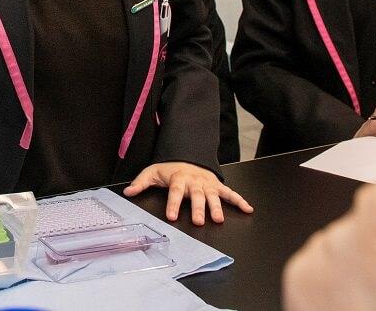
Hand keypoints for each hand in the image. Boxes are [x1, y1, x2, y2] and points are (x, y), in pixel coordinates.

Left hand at [123, 162, 252, 224]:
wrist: (187, 155)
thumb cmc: (169, 168)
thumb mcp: (152, 172)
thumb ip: (141, 183)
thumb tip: (127, 192)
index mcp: (178, 179)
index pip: (175, 192)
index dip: (173, 204)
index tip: (171, 216)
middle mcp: (194, 182)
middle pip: (196, 196)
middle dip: (197, 208)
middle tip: (197, 221)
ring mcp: (207, 184)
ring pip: (213, 196)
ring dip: (216, 207)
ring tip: (218, 219)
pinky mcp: (217, 185)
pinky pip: (230, 192)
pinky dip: (239, 200)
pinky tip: (248, 209)